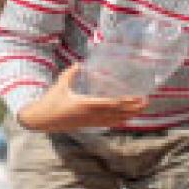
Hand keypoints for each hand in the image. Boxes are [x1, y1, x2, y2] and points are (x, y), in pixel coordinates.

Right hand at [16, 65, 148, 131]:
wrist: (42, 120)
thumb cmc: (50, 102)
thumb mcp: (60, 85)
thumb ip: (71, 73)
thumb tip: (81, 63)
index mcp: (85, 104)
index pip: (110, 104)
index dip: (125, 102)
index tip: (137, 97)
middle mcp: (91, 115)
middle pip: (117, 113)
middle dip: (133, 108)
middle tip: (146, 102)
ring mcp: (90, 121)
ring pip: (115, 120)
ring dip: (129, 115)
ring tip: (141, 109)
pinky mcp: (88, 125)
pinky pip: (107, 123)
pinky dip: (119, 120)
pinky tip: (126, 118)